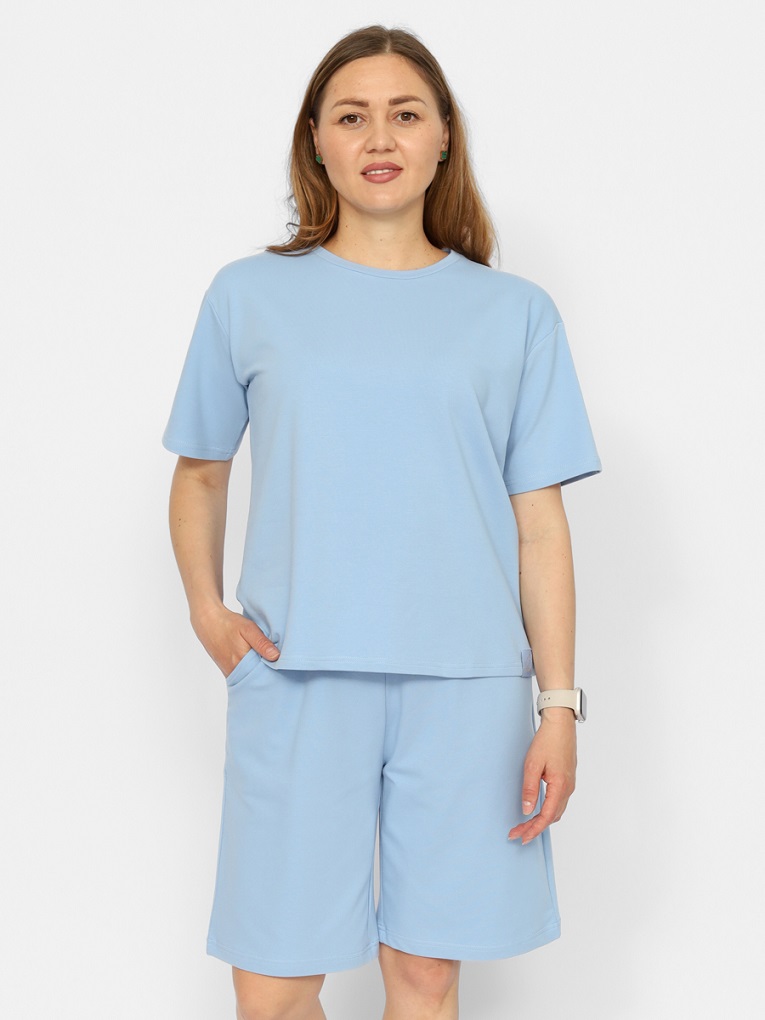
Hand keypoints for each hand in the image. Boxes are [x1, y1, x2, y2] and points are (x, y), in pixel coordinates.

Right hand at [191, 604, 280, 675]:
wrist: (208, 622)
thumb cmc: (228, 624)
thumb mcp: (248, 628)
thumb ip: (262, 643)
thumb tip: (276, 657)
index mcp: (242, 663)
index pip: (264, 675)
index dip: (275, 673)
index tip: (286, 668)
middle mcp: (235, 672)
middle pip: (257, 679)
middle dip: (269, 675)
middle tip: (282, 668)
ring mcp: (230, 673)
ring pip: (250, 678)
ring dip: (260, 673)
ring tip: (271, 666)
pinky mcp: (228, 671)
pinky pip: (243, 676)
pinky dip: (251, 672)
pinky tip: (258, 664)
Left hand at [507, 711, 576, 844]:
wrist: (561, 724)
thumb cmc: (547, 741)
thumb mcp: (533, 764)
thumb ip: (530, 789)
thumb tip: (526, 810)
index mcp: (560, 786)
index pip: (547, 816)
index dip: (533, 829)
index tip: (521, 837)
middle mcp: (568, 788)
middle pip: (552, 817)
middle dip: (535, 828)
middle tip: (518, 833)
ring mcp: (569, 784)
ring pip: (556, 810)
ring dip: (541, 820)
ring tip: (524, 825)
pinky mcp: (567, 779)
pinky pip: (558, 802)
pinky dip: (547, 811)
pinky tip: (537, 810)